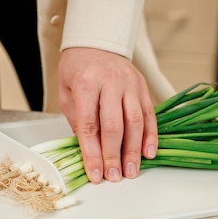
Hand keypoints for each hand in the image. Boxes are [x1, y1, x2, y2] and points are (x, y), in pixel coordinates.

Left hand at [58, 47, 157, 183]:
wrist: (96, 42)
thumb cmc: (77, 69)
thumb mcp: (66, 92)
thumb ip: (76, 120)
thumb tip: (88, 152)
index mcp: (86, 83)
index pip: (89, 125)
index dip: (92, 153)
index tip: (94, 173)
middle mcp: (110, 82)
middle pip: (114, 125)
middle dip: (114, 155)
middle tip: (114, 176)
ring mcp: (130, 84)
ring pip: (135, 121)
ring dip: (134, 150)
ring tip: (131, 171)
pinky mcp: (142, 87)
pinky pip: (149, 114)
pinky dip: (150, 135)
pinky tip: (149, 153)